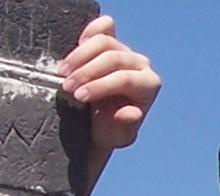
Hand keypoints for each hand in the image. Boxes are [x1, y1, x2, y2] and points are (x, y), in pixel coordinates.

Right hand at [58, 15, 161, 150]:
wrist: (101, 123)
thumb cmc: (112, 130)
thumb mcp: (118, 135)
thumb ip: (125, 125)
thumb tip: (131, 113)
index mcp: (149, 85)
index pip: (124, 79)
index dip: (99, 86)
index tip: (78, 96)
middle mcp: (141, 65)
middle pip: (112, 58)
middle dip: (86, 72)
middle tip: (66, 87)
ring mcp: (126, 51)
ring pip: (103, 42)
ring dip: (79, 57)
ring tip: (63, 74)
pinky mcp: (111, 42)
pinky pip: (102, 28)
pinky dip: (87, 33)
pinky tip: (73, 53)